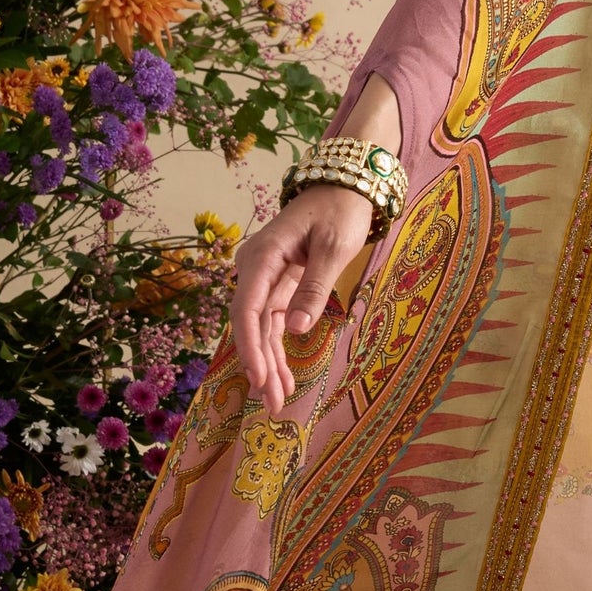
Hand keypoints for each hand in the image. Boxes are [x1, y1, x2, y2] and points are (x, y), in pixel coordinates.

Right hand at [231, 184, 372, 415]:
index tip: (257, 378)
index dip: (249, 347)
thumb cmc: (340, 211)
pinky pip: (273, 323)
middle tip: (271, 404)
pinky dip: (278, 349)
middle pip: (250, 325)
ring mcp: (264, 278)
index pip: (247, 309)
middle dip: (260, 365)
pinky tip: (282, 377)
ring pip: (260, 329)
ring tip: (277, 400)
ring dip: (268, 364)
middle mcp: (255, 268)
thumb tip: (295, 330)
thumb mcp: (333, 248)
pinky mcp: (278, 286)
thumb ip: (314, 289)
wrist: (344, 186)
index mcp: (262, 256)